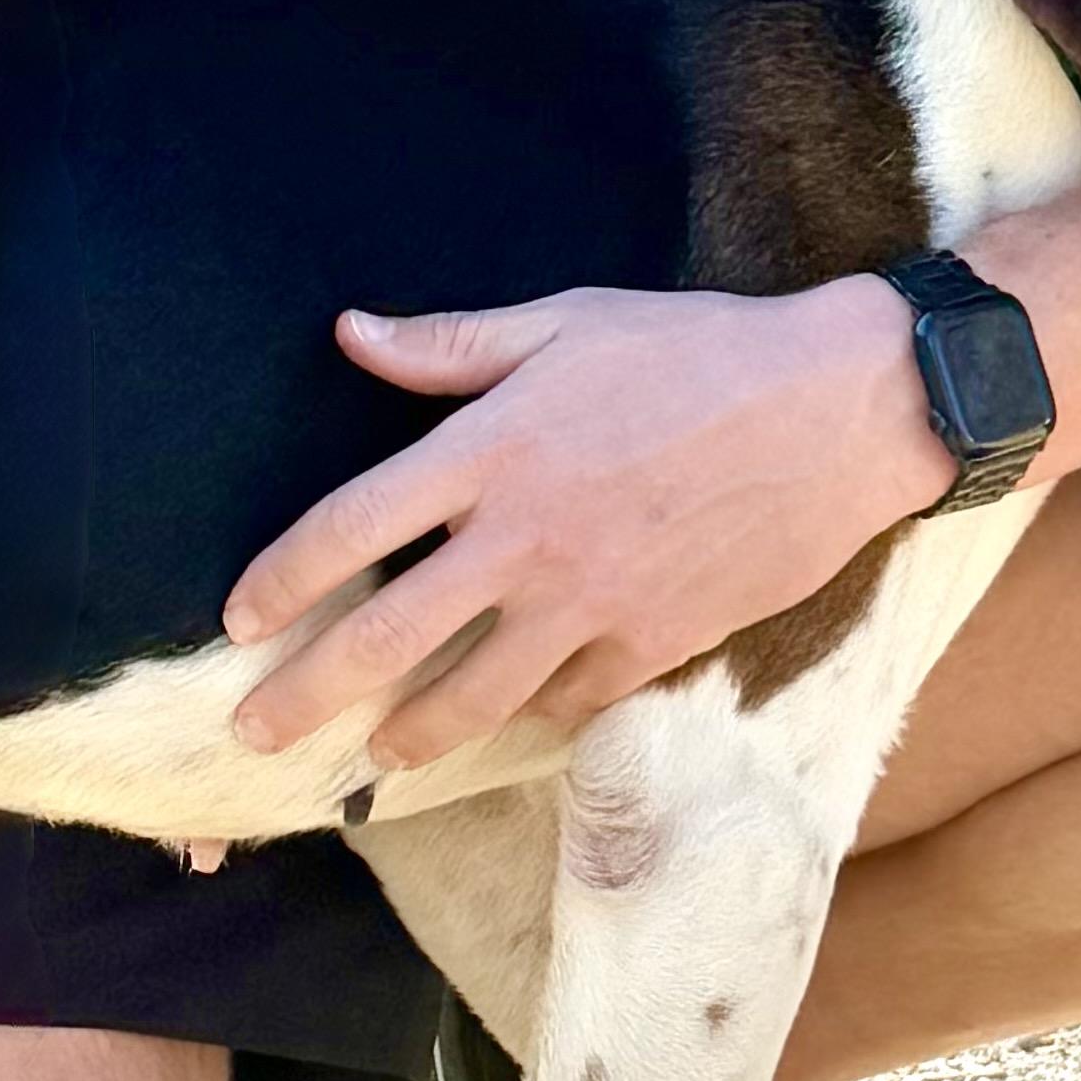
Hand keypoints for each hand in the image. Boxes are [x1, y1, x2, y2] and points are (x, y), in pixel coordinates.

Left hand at [223, 280, 945, 771]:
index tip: (240, 620)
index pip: (349, 528)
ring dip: (407, 735)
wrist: (839, 410)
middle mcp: (525, 538)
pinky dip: (527, 719)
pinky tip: (502, 728)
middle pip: (386, 637)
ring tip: (370, 759)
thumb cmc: (699, 351)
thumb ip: (452, 344)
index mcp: (492, 449)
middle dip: (306, 695)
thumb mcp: (568, 322)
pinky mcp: (652, 644)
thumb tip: (351, 334)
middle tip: (254, 734)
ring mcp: (590, 602)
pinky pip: (567, 704)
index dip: (282, 580)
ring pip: (471, 696)